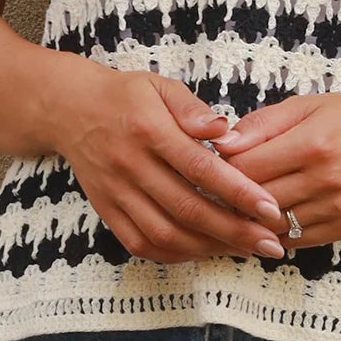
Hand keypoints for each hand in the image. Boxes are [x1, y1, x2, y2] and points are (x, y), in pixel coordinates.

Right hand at [49, 63, 288, 263]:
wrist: (70, 111)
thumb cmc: (126, 97)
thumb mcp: (160, 86)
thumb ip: (192, 108)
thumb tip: (225, 129)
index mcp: (149, 130)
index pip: (200, 168)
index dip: (238, 191)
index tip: (271, 209)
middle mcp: (130, 165)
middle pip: (187, 208)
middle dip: (233, 231)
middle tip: (271, 243)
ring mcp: (116, 192)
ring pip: (165, 233)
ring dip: (209, 248)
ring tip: (245, 250)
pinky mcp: (106, 211)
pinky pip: (141, 244)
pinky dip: (175, 254)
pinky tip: (204, 251)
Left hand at [207, 92, 340, 247]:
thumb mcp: (307, 106)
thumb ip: (262, 124)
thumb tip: (220, 144)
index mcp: (313, 143)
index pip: (246, 168)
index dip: (222, 168)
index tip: (213, 163)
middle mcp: (326, 179)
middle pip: (256, 200)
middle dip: (231, 195)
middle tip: (216, 188)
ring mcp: (336, 207)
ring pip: (272, 225)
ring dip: (250, 218)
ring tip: (237, 205)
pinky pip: (295, 240)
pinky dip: (274, 232)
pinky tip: (265, 218)